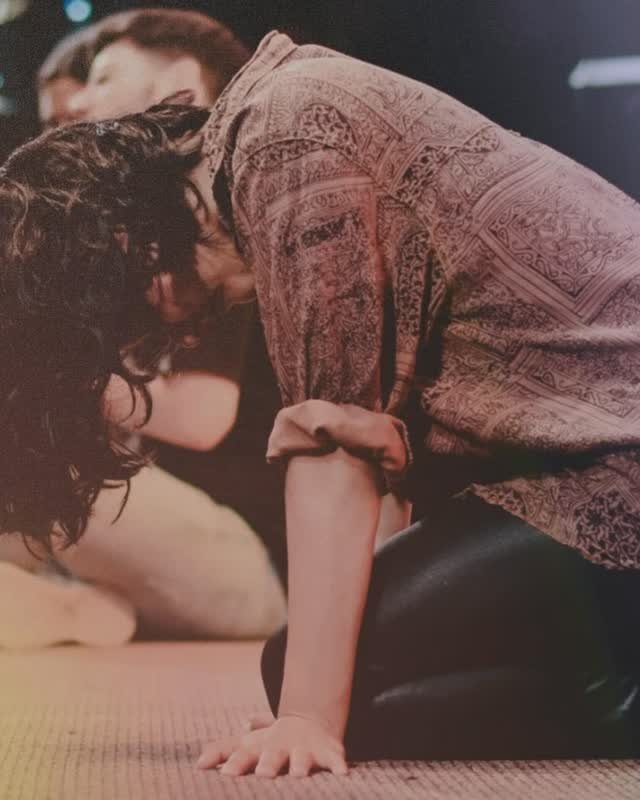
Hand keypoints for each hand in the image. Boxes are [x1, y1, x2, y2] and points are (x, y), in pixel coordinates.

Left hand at [197, 714, 347, 777]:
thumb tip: (199, 762)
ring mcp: (305, 749)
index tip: (225, 774)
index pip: (243, 754)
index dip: (236, 764)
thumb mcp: (249, 744)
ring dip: (301, 764)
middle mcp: (282, 747)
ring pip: (302, 758)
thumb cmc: (272, 743)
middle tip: (264, 773)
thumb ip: (225, 750)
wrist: (310, 722)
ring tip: (299, 773)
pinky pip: (335, 758)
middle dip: (270, 763)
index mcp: (260, 747)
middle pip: (273, 755)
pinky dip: (338, 763)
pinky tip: (342, 772)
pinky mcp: (328, 751)